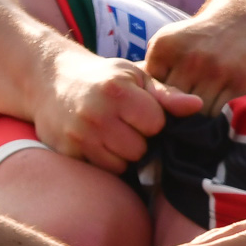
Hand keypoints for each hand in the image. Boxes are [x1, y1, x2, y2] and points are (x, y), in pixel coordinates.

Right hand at [31, 51, 201, 172]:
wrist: (48, 78)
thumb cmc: (101, 77)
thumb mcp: (134, 76)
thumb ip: (166, 94)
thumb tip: (197, 106)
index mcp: (116, 91)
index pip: (155, 124)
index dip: (152, 120)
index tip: (139, 111)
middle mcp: (96, 114)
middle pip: (139, 150)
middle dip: (137, 140)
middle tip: (124, 124)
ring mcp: (78, 135)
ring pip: (121, 165)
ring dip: (121, 154)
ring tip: (111, 133)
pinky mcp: (66, 151)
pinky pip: (101, 170)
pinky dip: (103, 161)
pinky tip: (96, 142)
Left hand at [144, 8, 245, 115]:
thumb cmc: (202, 38)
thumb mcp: (170, 41)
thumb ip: (153, 68)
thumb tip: (135, 102)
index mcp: (164, 48)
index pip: (152, 92)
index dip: (157, 106)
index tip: (163, 110)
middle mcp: (190, 58)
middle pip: (174, 106)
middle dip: (176, 115)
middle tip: (181, 122)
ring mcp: (218, 70)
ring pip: (198, 114)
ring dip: (198, 121)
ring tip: (200, 121)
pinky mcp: (242, 82)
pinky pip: (223, 114)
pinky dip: (219, 119)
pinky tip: (218, 116)